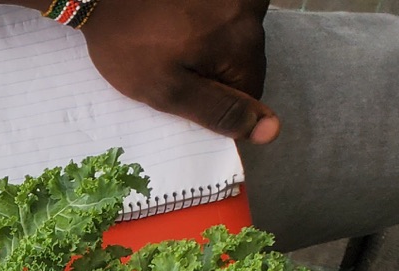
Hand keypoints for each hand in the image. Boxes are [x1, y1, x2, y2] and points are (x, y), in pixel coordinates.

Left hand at [79, 0, 279, 143]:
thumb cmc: (128, 43)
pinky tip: (174, 22)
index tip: (182, 92)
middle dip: (211, 72)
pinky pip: (223, 17)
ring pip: (233, 40)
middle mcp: (252, 8)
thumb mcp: (167, 90)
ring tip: (169, 40)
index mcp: (244, 40)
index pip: (250, 93)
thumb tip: (271, 131)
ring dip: (206, 47)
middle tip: (170, 64)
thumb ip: (219, 111)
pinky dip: (202, 25)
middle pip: (244, 62)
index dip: (214, 102)